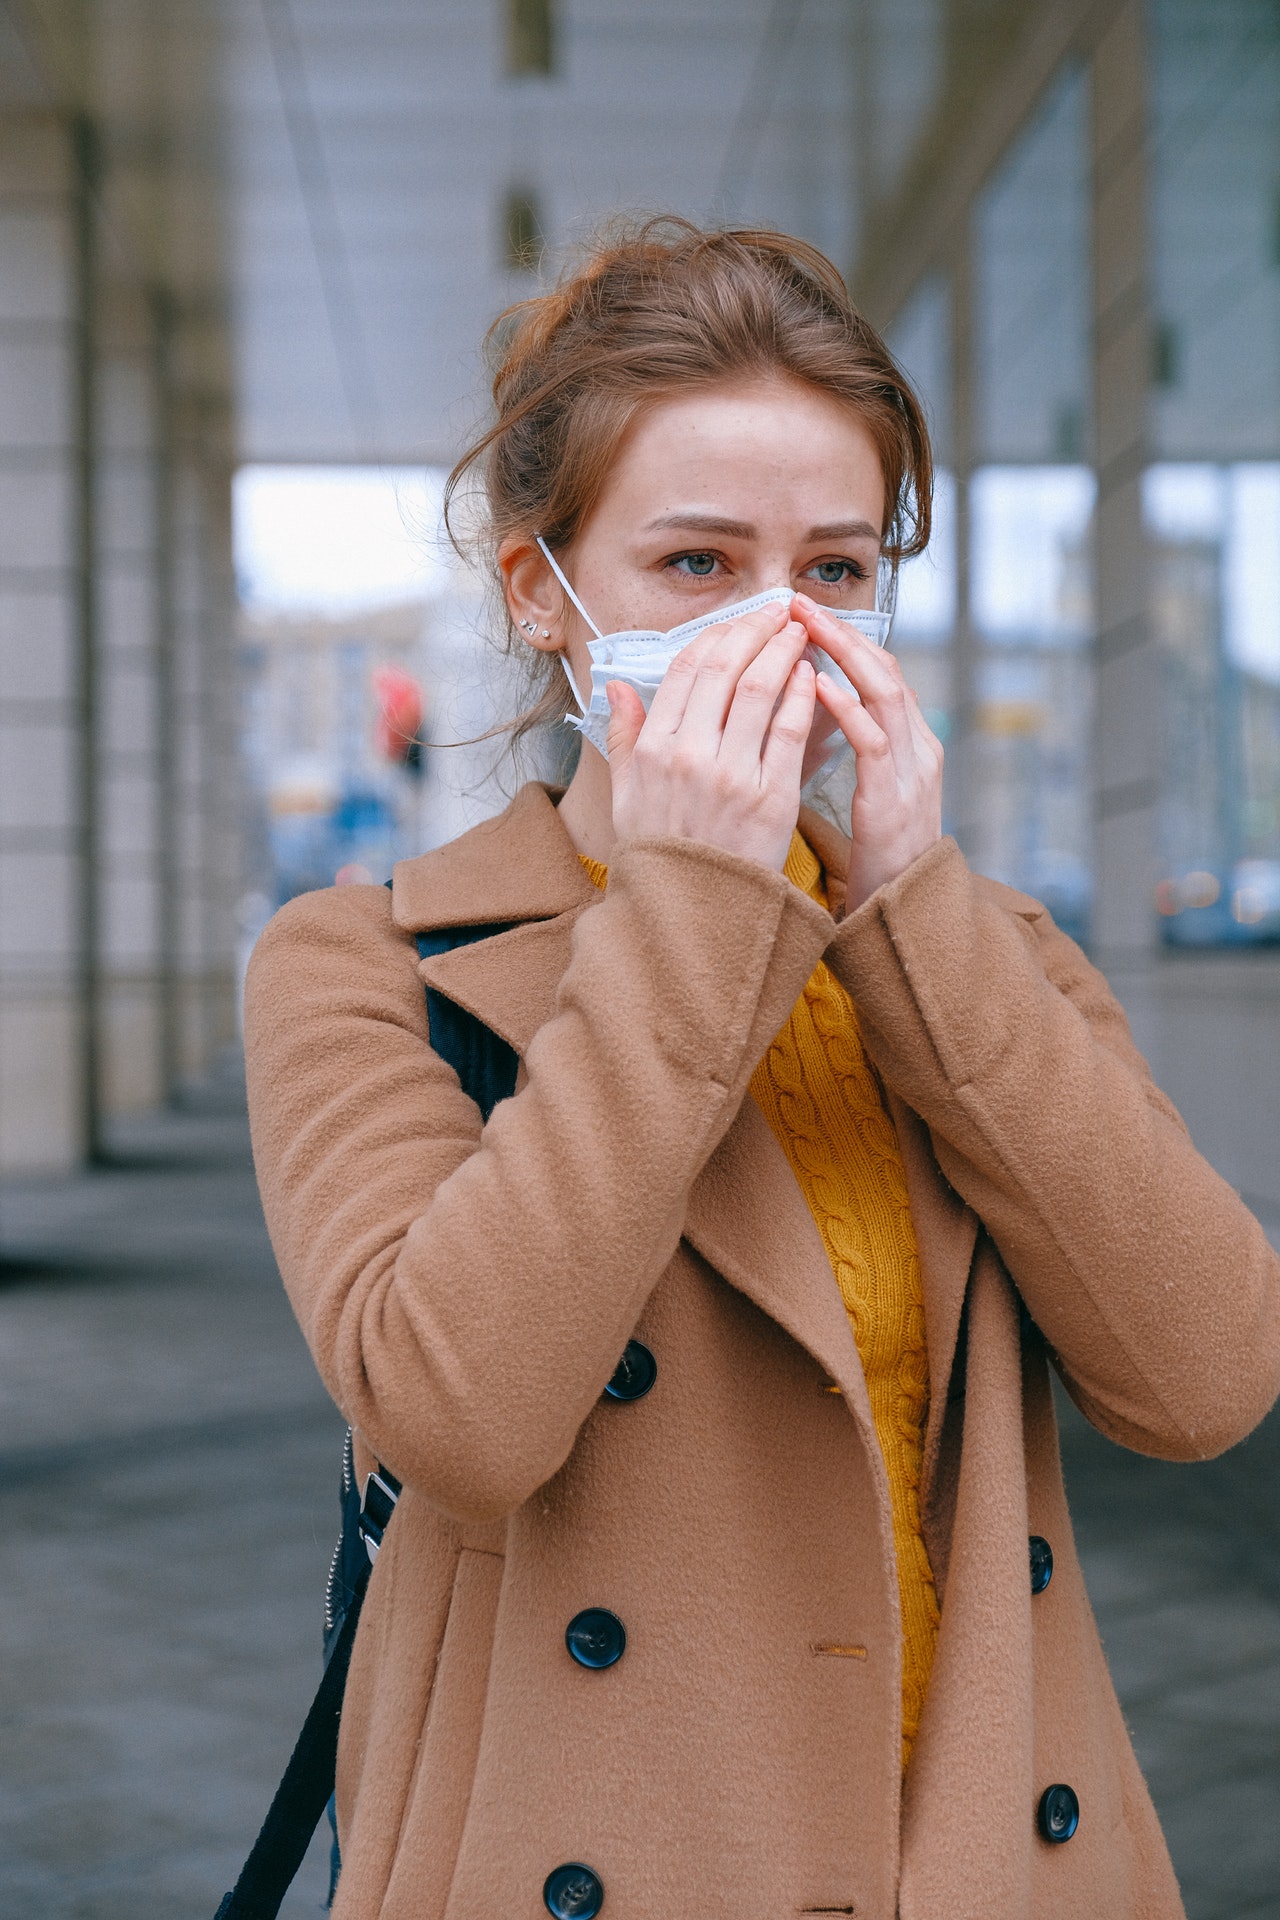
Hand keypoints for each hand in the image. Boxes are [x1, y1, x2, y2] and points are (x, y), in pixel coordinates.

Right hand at [605, 602, 815, 871]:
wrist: (691, 915)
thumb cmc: (661, 855)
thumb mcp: (625, 795)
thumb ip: (622, 737)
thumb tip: (616, 687)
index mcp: (652, 748)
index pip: (686, 668)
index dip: (719, 634)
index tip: (741, 619)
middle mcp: (688, 755)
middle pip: (725, 668)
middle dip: (756, 629)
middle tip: (779, 611)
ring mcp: (730, 775)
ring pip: (761, 689)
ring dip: (784, 651)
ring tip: (800, 633)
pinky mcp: (770, 797)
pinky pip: (790, 731)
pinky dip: (803, 695)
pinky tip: (812, 676)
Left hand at [791, 592, 943, 910]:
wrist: (904, 913)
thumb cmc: (877, 854)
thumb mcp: (868, 790)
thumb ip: (853, 747)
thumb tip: (813, 705)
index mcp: (909, 743)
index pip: (877, 672)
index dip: (843, 638)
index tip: (802, 611)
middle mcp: (918, 747)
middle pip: (884, 670)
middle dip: (841, 632)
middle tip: (798, 601)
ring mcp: (912, 772)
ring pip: (885, 694)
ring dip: (843, 655)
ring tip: (806, 625)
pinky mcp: (895, 799)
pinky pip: (873, 742)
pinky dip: (846, 709)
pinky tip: (816, 686)